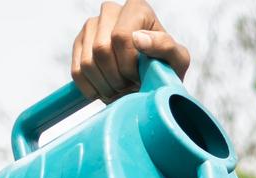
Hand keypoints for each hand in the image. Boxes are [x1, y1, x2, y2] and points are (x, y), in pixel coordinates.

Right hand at [69, 1, 190, 102]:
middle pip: (101, 50)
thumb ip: (165, 46)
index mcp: (136, 8)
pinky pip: (77, 72)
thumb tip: (138, 38)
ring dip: (105, 87)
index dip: (128, 65)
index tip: (140, 77)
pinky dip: (91, 90)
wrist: (151, 77)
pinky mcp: (79, 43)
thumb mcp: (178, 60)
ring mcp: (91, 26)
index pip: (121, 37)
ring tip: (121, 91)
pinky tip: (107, 92)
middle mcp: (110, 11)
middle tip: (131, 88)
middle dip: (117, 78)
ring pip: (87, 63)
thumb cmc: (166, 67)